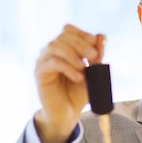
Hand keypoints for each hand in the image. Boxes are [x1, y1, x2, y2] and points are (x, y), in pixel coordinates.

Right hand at [34, 24, 105, 142]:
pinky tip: (78, 77)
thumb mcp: (93, 72)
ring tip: (84, 67)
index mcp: (62, 47)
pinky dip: (67, 67)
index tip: (96, 44)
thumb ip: (97, 55)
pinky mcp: (40, 73)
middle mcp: (50, 51)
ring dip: (72, 54)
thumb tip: (101, 36)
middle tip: (94, 56)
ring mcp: (43, 60)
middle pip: (62, 36)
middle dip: (81, 44)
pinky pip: (52, 63)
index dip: (82, 34)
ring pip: (55, 46)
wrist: (68, 112)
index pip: (68, 30)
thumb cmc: (79, 92)